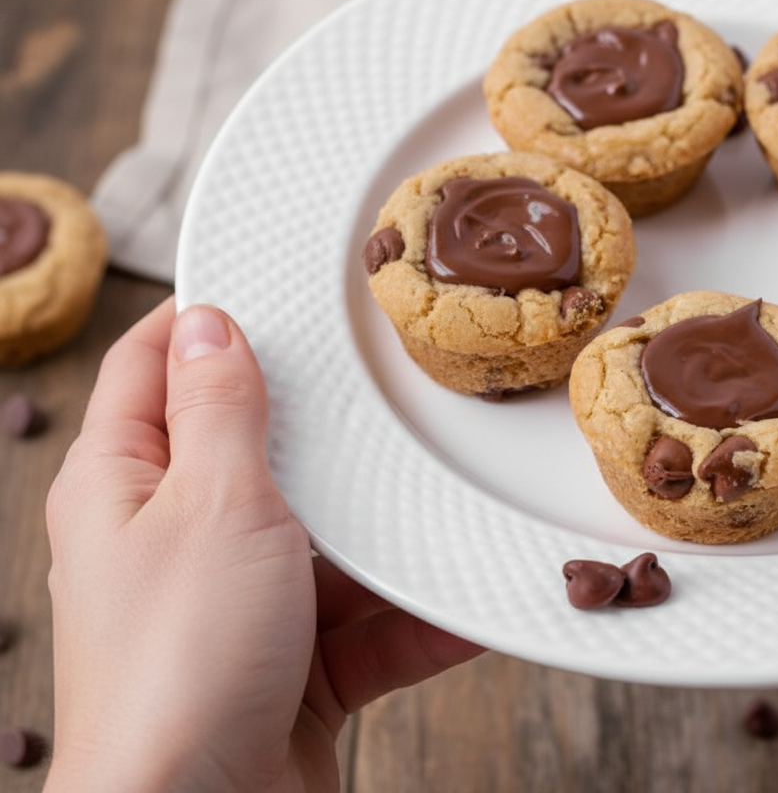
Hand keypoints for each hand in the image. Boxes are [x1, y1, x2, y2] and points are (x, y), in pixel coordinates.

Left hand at [43, 299, 482, 792]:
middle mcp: (176, 542)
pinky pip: (366, 624)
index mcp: (124, 486)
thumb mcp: (208, 506)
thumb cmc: (178, 670)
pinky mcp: (291, 669)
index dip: (210, 323)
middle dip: (330, 435)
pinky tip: (470, 603)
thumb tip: (211, 324)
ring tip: (450, 503)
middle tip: (392, 392)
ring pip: (327, 543)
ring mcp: (237, 608)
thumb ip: (217, 410)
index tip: (281, 291)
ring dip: (388, 538)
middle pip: (261, 454)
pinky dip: (416, 617)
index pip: (152, 368)